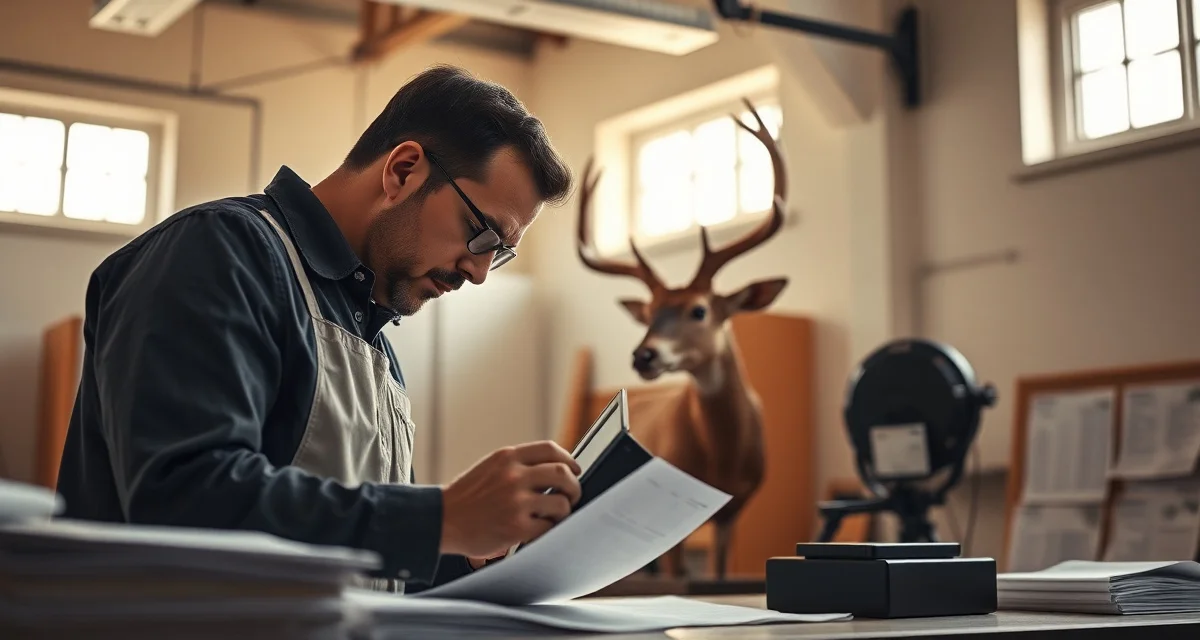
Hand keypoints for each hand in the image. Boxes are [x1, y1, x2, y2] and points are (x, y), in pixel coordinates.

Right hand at [440, 441, 581, 559]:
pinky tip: (541, 530)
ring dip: (564, 511)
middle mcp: (513, 476)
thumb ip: (518, 464)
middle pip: (563, 474)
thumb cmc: (467, 497)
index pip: (550, 450)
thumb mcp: (491, 468)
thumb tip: (555, 468)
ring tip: (554, 516)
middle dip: (574, 487)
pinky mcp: (516, 527)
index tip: (574, 470)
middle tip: (571, 496)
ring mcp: (516, 502)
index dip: (568, 460)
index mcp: (507, 457)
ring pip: (562, 503)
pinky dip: (550, 529)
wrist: (442, 520)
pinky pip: (549, 527)